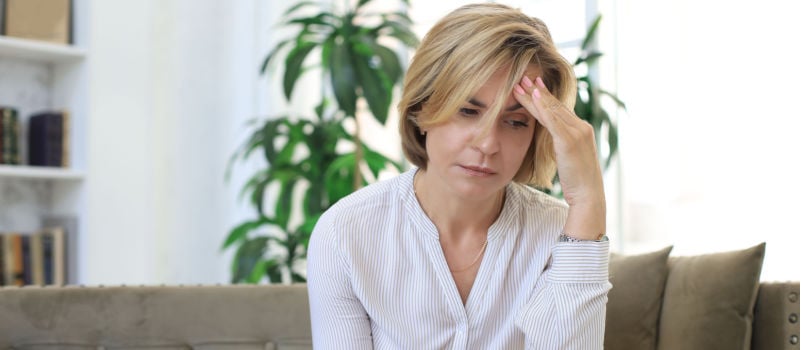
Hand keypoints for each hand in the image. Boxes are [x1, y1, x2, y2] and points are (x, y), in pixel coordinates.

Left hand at [514, 76, 605, 239]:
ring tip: (522, 83)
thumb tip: (549, 139)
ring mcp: (577, 133)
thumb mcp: (566, 158)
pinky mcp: (570, 141)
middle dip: (538, 90)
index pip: (559, 110)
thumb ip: (559, 145)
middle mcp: (581, 127)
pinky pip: (554, 120)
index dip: (545, 96)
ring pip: (552, 109)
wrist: (588, 195)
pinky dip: (544, 107)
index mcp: (580, 131)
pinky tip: (534, 96)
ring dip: (535, 95)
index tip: (533, 84)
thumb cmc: (576, 181)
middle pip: (555, 105)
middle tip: (523, 76)